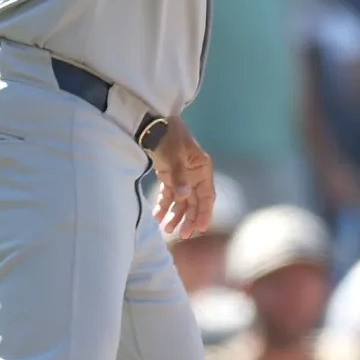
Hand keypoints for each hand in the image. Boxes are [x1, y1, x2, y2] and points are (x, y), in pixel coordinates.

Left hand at [149, 121, 215, 237]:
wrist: (152, 124)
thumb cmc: (169, 137)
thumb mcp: (175, 156)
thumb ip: (179, 177)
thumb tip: (184, 196)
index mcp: (202, 169)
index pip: (207, 196)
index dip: (204, 213)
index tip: (200, 228)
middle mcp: (194, 175)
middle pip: (194, 202)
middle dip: (188, 218)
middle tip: (182, 234)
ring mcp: (182, 176)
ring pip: (181, 201)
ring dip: (175, 214)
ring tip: (166, 229)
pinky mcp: (169, 176)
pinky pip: (168, 195)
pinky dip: (163, 205)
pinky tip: (157, 216)